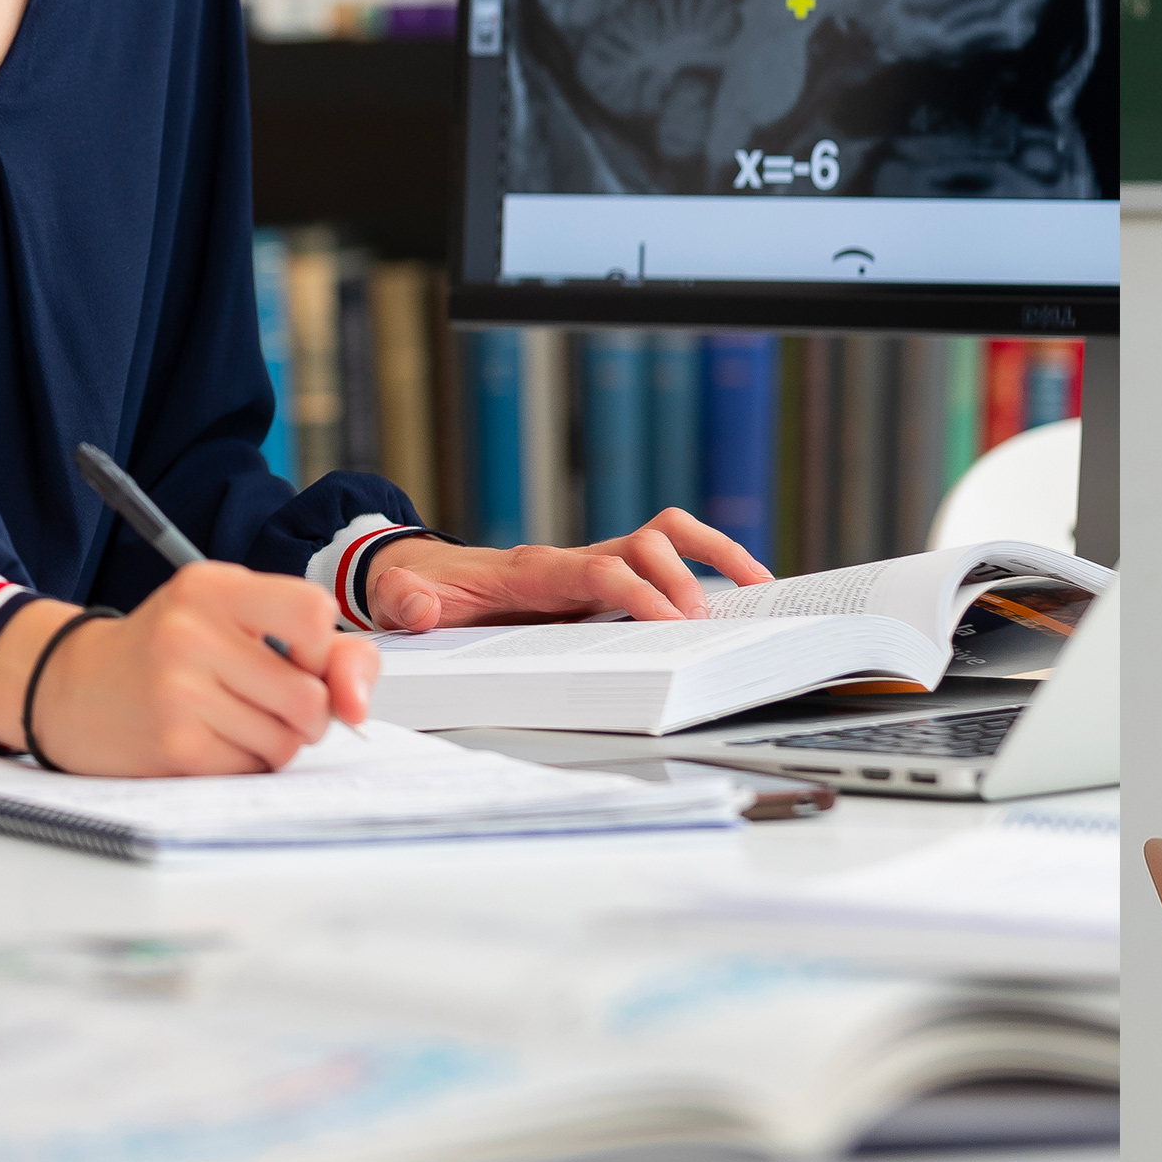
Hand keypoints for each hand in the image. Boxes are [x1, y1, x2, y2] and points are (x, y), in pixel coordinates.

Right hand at [0, 563, 370, 774]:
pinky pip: (252, 768)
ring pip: (286, 739)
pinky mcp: (171, 745)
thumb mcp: (232, 617)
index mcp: (212, 587)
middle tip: (275, 704)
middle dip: (309, 713)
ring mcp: (177, 691)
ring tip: (238, 721)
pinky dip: (246, 764)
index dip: (325, 650)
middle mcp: (191, 631)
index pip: (314, 613)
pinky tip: (214, 742)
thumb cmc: (169, 649)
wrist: (72, 686)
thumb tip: (357, 704)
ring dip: (277, 742)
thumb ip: (317, 645)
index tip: (304, 660)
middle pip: (309, 695)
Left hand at [360, 511, 773, 631]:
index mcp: (534, 569)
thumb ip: (410, 601)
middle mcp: (572, 558)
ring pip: (667, 536)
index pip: (600, 571)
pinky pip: (665, 557)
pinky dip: (706, 565)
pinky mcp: (604, 577)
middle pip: (646, 544)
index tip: (669, 623)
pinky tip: (735, 593)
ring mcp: (593, 563)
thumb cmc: (424, 591)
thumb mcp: (403, 600)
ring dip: (714, 554)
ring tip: (757, 588)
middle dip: (682, 580)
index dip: (638, 593)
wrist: (425, 573)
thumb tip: (421, 606)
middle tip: (705, 626)